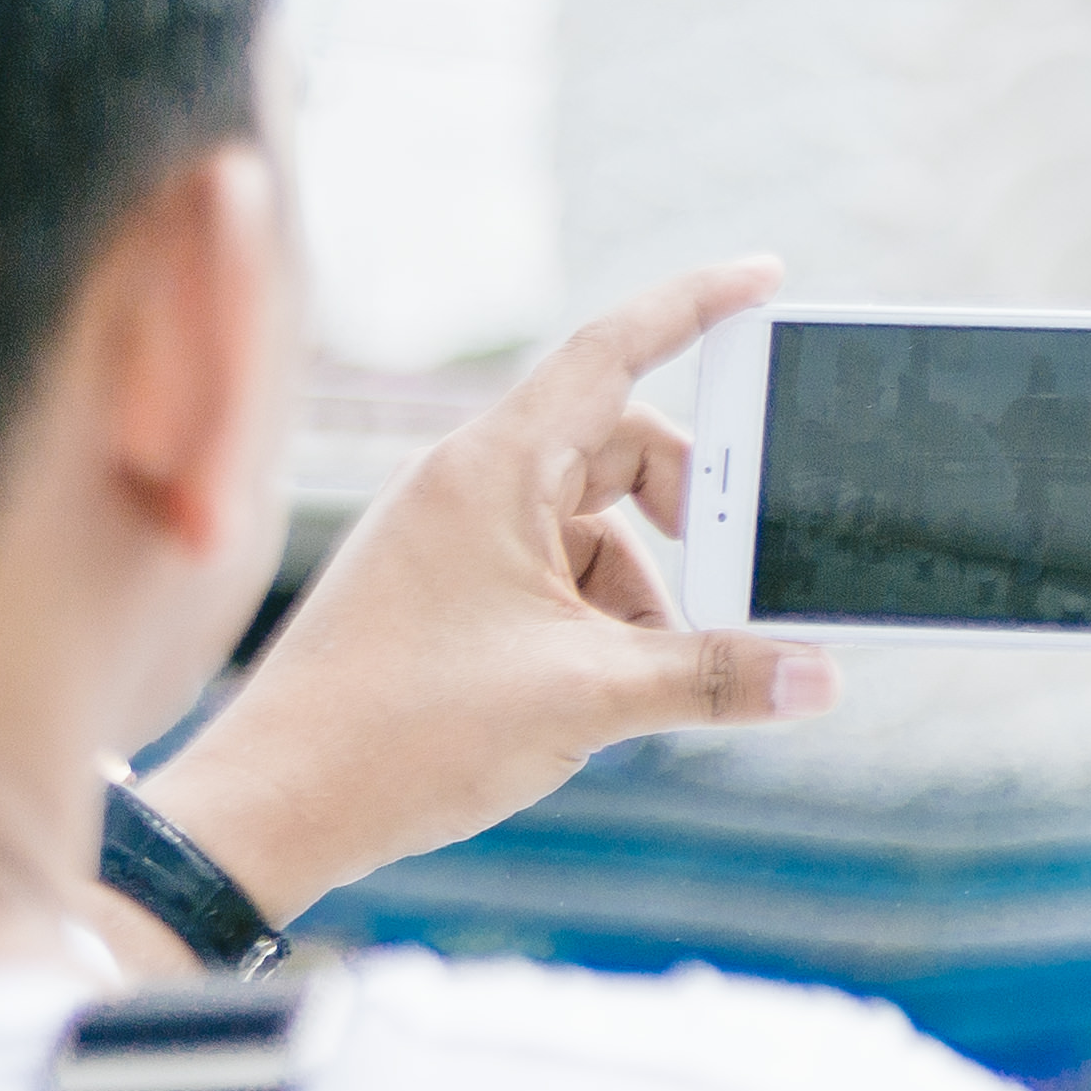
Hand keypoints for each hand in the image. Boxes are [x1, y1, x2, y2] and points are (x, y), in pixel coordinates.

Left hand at [139, 257, 835, 927]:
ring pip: (588, 525)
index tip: (768, 279)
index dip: (697, 305)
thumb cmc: (401, 734)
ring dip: (643, 588)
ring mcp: (448, 538)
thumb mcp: (587, 699)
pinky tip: (601, 691)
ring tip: (652, 671)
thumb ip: (714, 677)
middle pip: (618, 449)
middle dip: (688, 511)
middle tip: (743, 570)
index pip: (613, 349)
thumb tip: (823, 680)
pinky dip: (595, 619)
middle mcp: (468, 485)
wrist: (268, 812)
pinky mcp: (437, 593)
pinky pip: (548, 573)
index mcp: (494, 469)